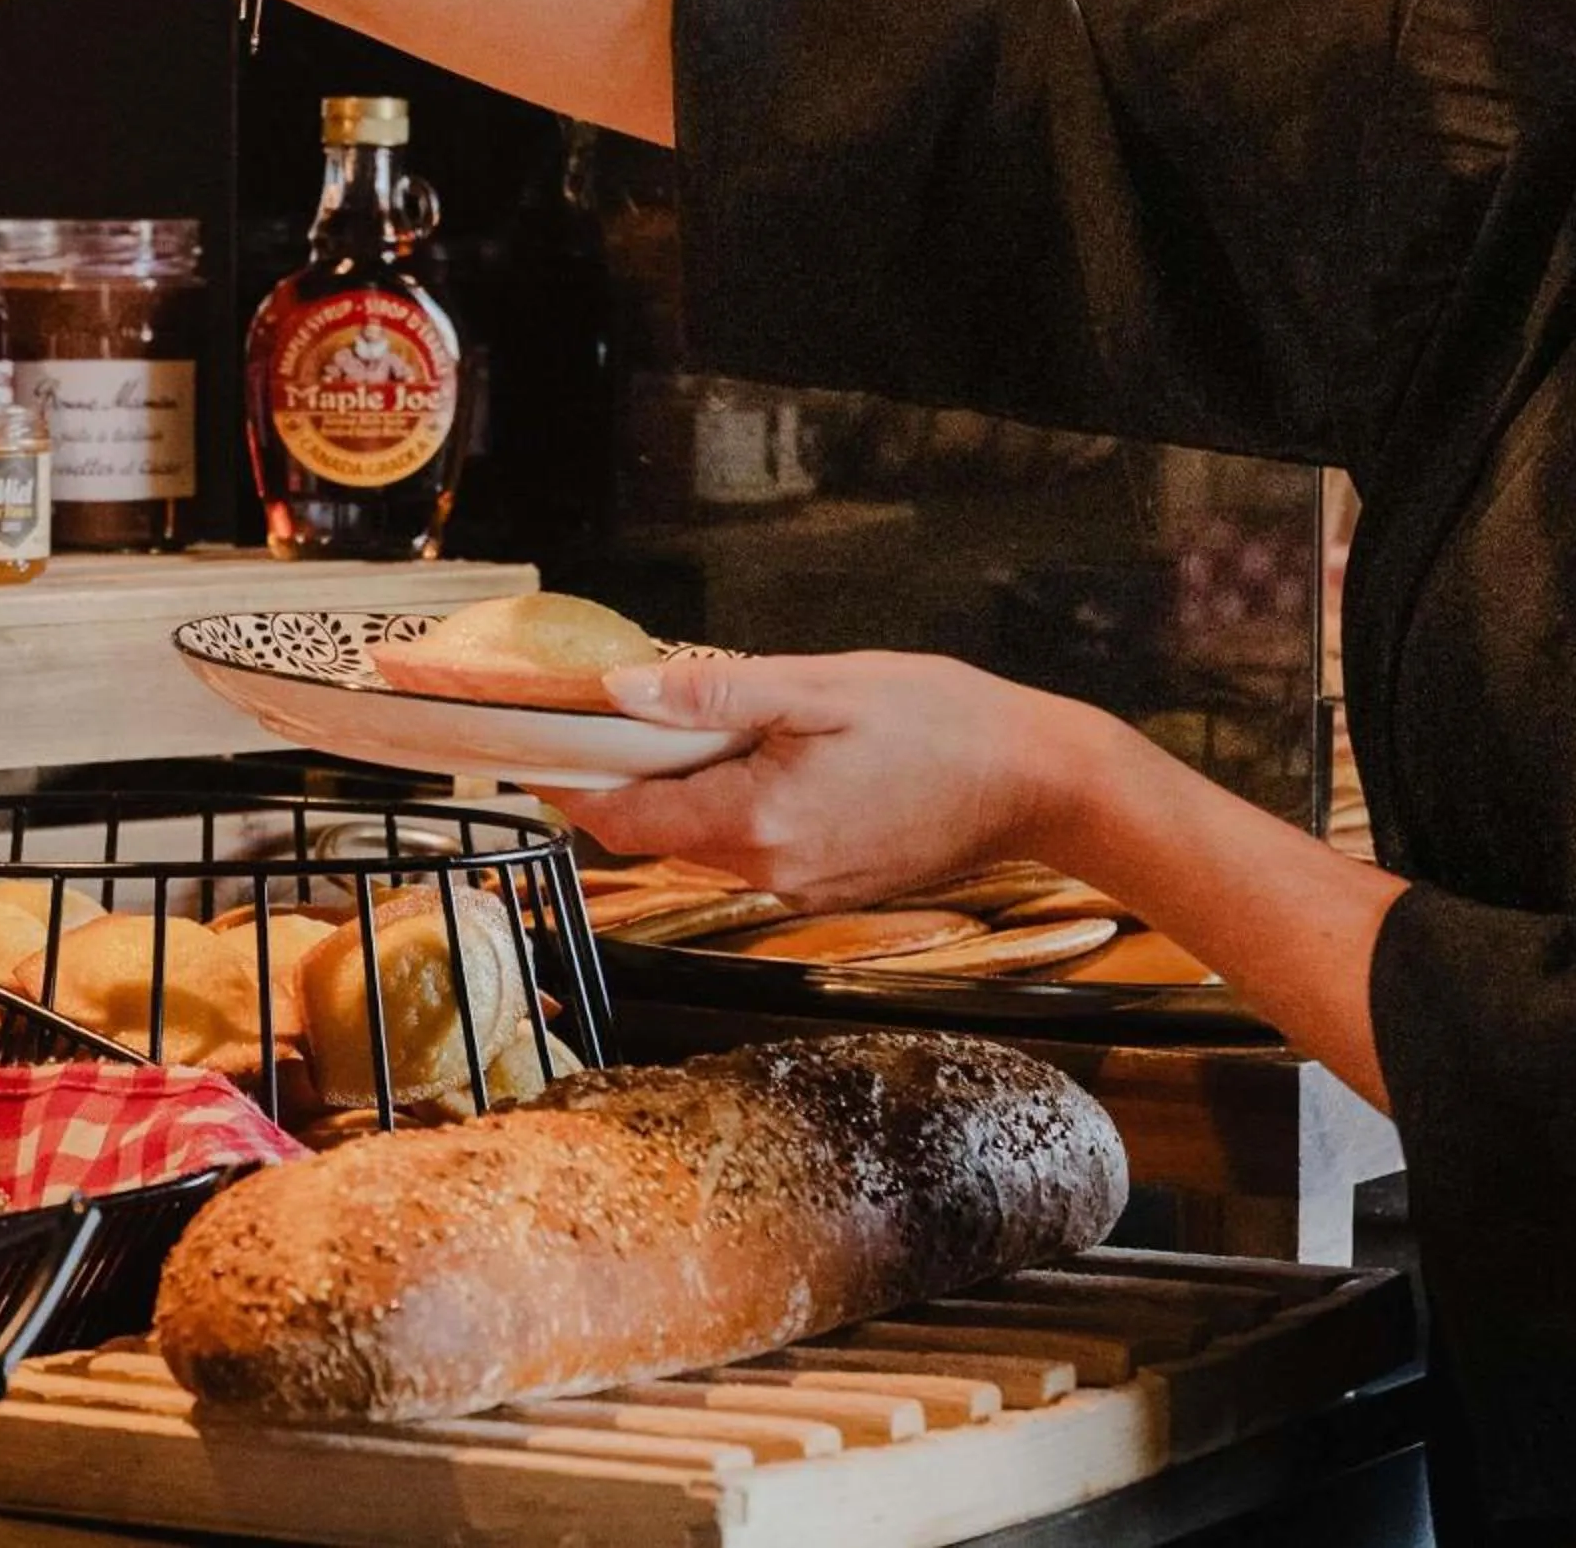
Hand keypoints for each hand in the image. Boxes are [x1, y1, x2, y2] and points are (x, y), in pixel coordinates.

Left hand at [541, 651, 1107, 907]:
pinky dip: (736, 804)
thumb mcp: (818, 687)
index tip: (532, 753)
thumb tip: (617, 694)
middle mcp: (769, 873)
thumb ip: (711, 696)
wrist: (1043, 783)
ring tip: (693, 726)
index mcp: (755, 824)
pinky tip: (764, 757)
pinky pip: (755, 846)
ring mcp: (802, 888)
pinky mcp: (831, 885)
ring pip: (706, 839)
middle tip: (606, 717)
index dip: (568, 787)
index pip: (621, 821)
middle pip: (658, 830)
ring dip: (685, 789)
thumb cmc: (942, 722)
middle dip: (624, 779)